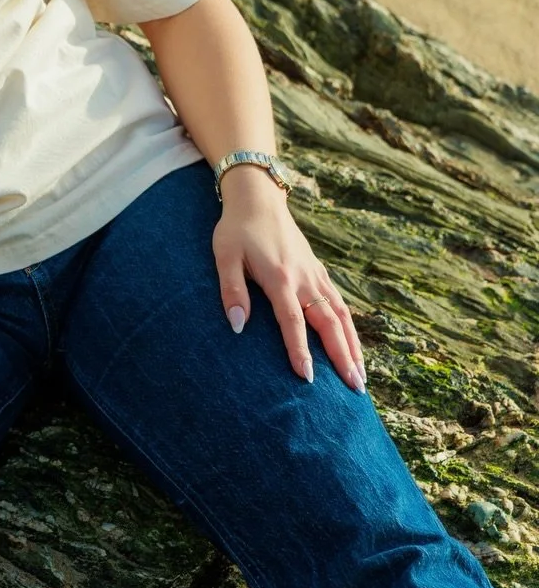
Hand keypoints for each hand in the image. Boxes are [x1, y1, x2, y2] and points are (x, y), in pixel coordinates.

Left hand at [213, 168, 365, 391]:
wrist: (258, 199)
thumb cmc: (236, 230)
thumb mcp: (224, 256)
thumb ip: (232, 290)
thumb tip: (237, 327)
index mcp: (280, 278)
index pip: (293, 322)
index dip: (300, 350)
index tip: (308, 378)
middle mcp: (304, 279)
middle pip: (329, 323)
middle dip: (343, 357)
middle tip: (355, 388)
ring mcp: (316, 275)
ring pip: (342, 315)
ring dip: (353, 346)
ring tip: (362, 376)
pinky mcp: (319, 272)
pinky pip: (340, 304)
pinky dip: (351, 328)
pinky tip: (354, 346)